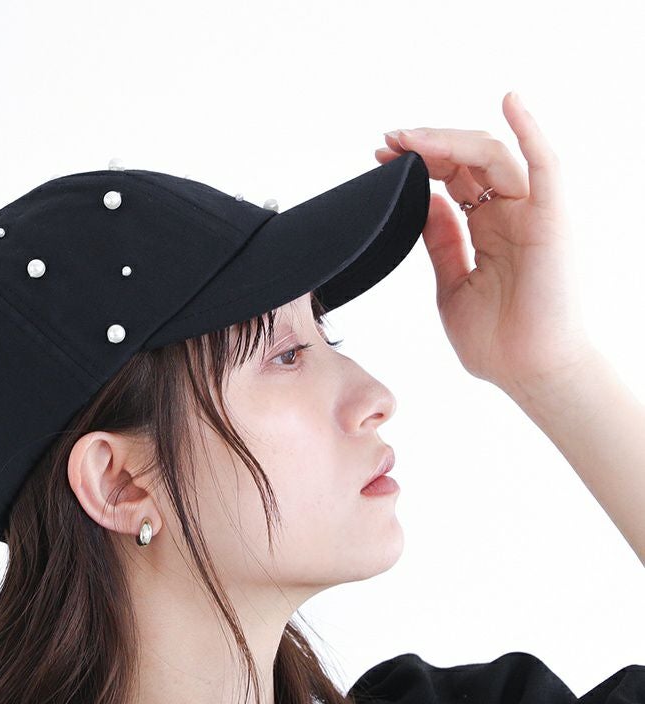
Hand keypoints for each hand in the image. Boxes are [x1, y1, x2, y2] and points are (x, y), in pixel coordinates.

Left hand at [375, 92, 594, 397]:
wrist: (527, 374)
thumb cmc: (496, 343)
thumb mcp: (452, 286)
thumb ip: (442, 243)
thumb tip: (425, 203)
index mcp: (488, 231)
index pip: (452, 181)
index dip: (416, 165)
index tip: (380, 159)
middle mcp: (511, 215)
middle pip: (467, 162)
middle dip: (425, 148)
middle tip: (387, 141)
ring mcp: (533, 214)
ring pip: (492, 156)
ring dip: (449, 140)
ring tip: (408, 138)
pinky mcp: (553, 218)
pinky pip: (545, 164)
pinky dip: (530, 129)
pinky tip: (508, 100)